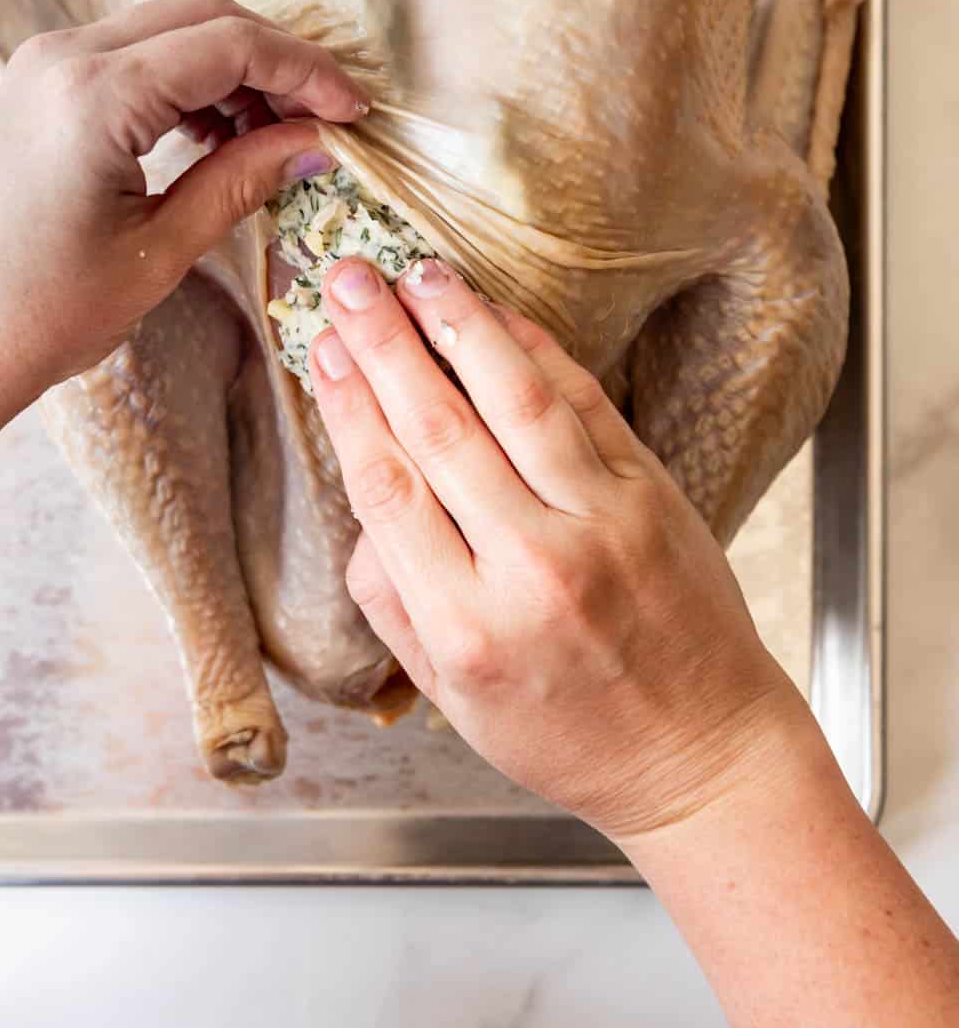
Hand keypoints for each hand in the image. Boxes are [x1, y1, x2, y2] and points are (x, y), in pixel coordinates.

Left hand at [0, 0, 361, 474]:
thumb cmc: (30, 317)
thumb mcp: (155, 255)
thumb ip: (240, 183)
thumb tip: (315, 143)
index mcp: (96, 93)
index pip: (232, 43)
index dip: (308, 71)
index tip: (356, 114)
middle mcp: (64, 56)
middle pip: (204, 14)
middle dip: (275, 60)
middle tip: (323, 122)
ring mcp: (42, 67)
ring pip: (168, 29)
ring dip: (231, 69)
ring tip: (272, 143)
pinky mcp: (33, 90)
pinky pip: (130, 56)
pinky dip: (185, 81)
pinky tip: (213, 139)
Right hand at [310, 255, 813, 847]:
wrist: (703, 753)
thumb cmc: (569, 731)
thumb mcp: (451, 698)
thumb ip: (393, 602)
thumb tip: (366, 499)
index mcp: (468, 627)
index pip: (388, 488)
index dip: (348, 405)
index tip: (322, 347)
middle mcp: (533, 567)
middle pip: (440, 428)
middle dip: (384, 344)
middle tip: (348, 280)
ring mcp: (601, 523)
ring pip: (515, 399)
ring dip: (459, 325)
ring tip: (416, 274)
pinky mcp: (651, 494)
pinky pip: (584, 403)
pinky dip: (536, 350)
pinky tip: (495, 313)